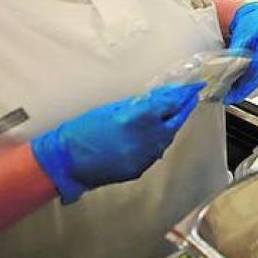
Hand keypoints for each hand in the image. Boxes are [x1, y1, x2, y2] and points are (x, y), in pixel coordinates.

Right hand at [31, 83, 203, 203]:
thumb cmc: (82, 130)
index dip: (182, 95)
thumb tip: (158, 98)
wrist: (66, 162)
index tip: (191, 88)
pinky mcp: (140, 169)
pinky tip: (155, 135)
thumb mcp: (110, 110)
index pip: (170, 104)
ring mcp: (145, 156)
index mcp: (139, 118)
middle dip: (182, 110)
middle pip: (174, 122)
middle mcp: (148, 138)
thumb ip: (138, 105)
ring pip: (167, 139)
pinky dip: (157, 142)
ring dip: (170, 126)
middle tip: (189, 99)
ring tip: (173, 115)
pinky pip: (154, 153)